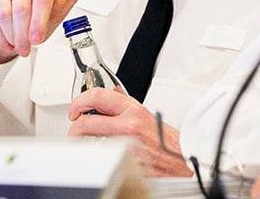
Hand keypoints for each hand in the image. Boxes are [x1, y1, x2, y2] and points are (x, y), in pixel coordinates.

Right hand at [0, 0, 86, 63]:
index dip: (39, 21)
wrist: (7, 33)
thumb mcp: (55, 15)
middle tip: (25, 48)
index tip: (37, 39)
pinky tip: (1, 38)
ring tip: (14, 43)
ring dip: (9, 35)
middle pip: (21, 8)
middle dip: (22, 34)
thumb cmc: (33, 24)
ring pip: (3, 13)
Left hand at [67, 88, 192, 177]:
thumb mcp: (148, 116)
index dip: (80, 101)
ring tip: (84, 143)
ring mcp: (126, 145)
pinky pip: (101, 157)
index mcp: (134, 110)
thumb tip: (111, 96)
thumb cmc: (169, 142)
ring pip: (90, 141)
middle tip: (74, 128)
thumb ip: (127, 107)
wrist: (185, 160)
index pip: (98, 96)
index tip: (76, 108)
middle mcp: (129, 125)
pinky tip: (99, 157)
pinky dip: (96, 156)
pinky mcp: (125, 162)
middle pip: (87, 121)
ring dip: (82, 143)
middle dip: (75, 126)